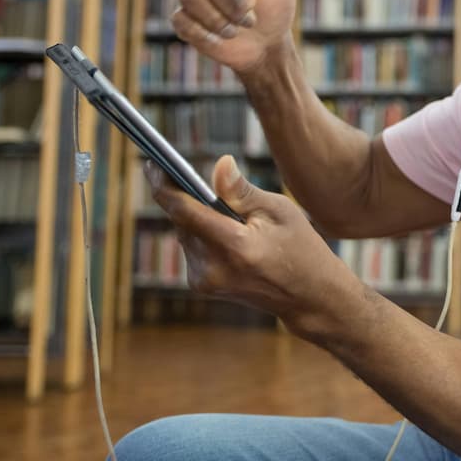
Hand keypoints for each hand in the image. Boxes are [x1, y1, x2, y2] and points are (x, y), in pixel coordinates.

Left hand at [146, 156, 359, 340]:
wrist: (307, 296)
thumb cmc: (300, 248)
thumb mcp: (279, 210)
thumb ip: (242, 191)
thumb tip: (219, 164)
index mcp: (234, 247)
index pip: (184, 211)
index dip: (164, 185)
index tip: (152, 164)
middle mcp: (213, 267)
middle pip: (181, 220)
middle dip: (185, 196)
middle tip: (191, 173)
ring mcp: (205, 280)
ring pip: (184, 233)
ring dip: (196, 216)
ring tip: (226, 211)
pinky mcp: (202, 285)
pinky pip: (191, 247)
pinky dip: (201, 233)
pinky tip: (225, 232)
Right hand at [172, 0, 296, 74]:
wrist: (264, 45)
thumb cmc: (275, 9)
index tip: (252, 7)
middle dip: (231, 9)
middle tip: (249, 22)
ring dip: (218, 22)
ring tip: (234, 30)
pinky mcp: (182, 16)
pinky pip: (181, 21)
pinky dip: (203, 35)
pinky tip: (219, 38)